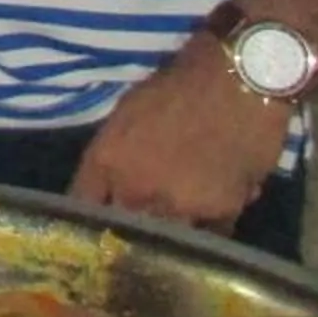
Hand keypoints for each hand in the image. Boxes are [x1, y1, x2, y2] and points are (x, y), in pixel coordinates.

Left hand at [68, 37, 292, 232]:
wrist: (233, 80)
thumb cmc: (176, 86)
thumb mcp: (126, 113)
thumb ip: (115, 155)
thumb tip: (115, 183)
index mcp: (106, 161)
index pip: (84, 204)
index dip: (89, 217)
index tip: (96, 223)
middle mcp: (135, 190)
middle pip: (126, 229)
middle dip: (133, 228)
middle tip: (145, 224)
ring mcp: (177, 205)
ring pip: (169, 236)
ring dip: (175, 228)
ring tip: (185, 218)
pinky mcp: (221, 211)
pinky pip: (213, 231)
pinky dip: (214, 224)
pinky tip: (218, 208)